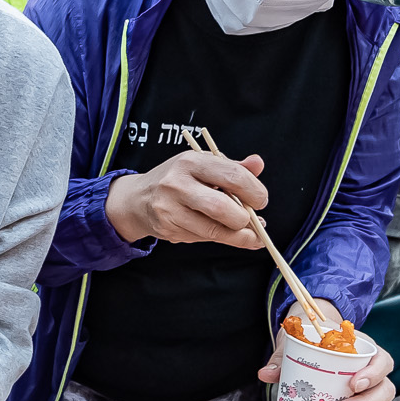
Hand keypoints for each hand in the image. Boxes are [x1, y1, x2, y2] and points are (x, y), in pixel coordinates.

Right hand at [104, 149, 269, 247]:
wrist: (138, 199)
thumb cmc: (178, 179)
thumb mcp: (203, 165)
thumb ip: (233, 167)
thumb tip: (258, 164)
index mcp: (192, 161)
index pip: (232, 175)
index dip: (254, 190)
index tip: (261, 200)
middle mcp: (178, 183)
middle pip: (222, 207)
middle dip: (244, 218)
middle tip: (252, 219)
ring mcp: (170, 208)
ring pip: (214, 230)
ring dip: (238, 236)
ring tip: (250, 235)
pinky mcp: (168, 228)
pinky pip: (203, 238)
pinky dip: (222, 239)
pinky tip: (229, 235)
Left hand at [260, 329, 395, 400]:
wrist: (313, 338)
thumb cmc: (313, 337)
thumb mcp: (298, 340)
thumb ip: (283, 356)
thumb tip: (266, 374)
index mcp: (365, 349)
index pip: (383, 361)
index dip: (374, 374)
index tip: (354, 384)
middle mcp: (372, 370)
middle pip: (384, 390)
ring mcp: (367, 389)